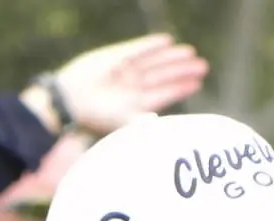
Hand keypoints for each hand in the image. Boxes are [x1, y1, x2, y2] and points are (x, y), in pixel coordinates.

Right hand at [50, 33, 207, 135]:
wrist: (70, 101)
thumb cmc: (95, 117)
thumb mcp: (122, 122)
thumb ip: (142, 123)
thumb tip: (160, 126)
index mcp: (136, 105)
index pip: (164, 95)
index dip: (181, 88)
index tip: (197, 82)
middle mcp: (133, 88)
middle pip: (163, 77)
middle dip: (182, 71)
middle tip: (203, 66)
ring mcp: (125, 72)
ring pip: (154, 62)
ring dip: (171, 57)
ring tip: (190, 52)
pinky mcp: (115, 57)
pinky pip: (137, 50)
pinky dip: (151, 45)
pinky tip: (167, 41)